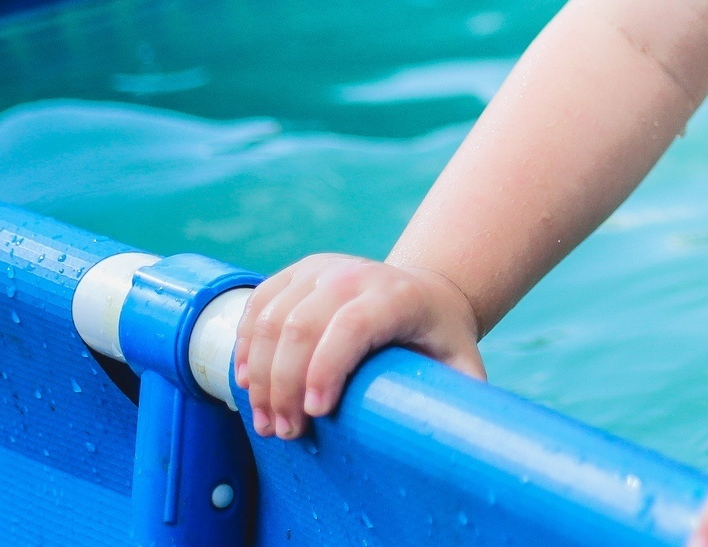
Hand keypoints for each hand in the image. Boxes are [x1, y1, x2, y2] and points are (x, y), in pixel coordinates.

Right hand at [233, 254, 485, 439]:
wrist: (425, 293)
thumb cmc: (440, 339)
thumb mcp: (461, 363)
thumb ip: (462, 396)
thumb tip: (461, 438)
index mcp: (397, 296)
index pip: (352, 326)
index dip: (326, 369)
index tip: (315, 414)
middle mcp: (356, 275)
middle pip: (300, 326)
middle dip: (282, 386)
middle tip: (285, 432)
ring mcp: (322, 269)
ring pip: (270, 318)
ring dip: (259, 375)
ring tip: (266, 420)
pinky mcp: (298, 273)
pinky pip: (258, 304)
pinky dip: (246, 345)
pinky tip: (246, 381)